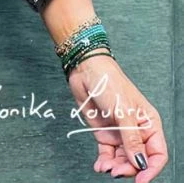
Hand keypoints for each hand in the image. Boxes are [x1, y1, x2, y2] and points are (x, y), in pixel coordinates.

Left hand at [66, 53, 167, 179]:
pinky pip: (108, 154)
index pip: (157, 153)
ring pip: (123, 160)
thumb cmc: (110, 83)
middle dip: (129, 169)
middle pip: (139, 160)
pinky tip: (100, 165)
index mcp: (149, 123)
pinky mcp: (105, 134)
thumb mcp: (124, 111)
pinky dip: (105, 162)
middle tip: (116, 172)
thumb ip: (132, 139)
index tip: (141, 180)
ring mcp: (120, 134)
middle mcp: (137, 131)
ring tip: (105, 167)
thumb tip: (140, 163)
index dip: (151, 169)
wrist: (86, 71)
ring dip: (115, 167)